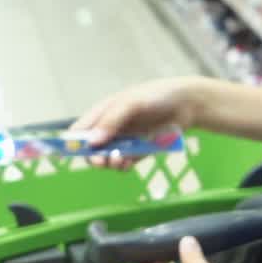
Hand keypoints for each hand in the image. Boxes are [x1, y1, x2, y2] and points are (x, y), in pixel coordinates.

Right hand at [72, 78, 204, 166]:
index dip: (73, 143)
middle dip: (94, 156)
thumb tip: (92, 142)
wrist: (188, 104)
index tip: (75, 153)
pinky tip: (127, 164)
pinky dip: (123, 166)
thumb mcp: (131, 103)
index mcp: (103, 112)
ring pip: (107, 159)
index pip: (79, 131)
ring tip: (119, 161)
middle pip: (91, 149)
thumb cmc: (157, 96)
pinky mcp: (138, 151)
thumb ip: (111, 121)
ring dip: (109, 163)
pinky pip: (124, 163)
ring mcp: (124, 140)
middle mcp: (110, 128)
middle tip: (102, 161)